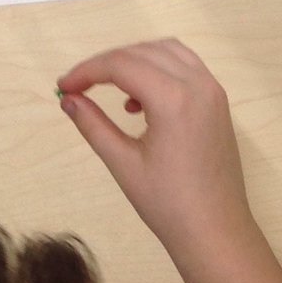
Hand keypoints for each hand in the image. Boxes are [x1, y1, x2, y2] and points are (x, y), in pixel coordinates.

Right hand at [57, 39, 252, 251]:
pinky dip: (159, 68)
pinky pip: (186, 66)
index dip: (87, 71)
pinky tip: (140, 102)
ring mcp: (212, 89)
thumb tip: (68, 99)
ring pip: (167, 51)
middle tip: (79, 85)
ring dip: (135, 59)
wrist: (215, 231)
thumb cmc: (167, 204)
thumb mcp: (123, 164)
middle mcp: (197, 83)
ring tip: (108, 87)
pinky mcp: (218, 99)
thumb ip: (93, 125)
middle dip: (107, 63)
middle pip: (143, 52)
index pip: (122, 65)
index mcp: (173, 99)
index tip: (63, 85)